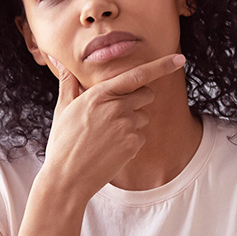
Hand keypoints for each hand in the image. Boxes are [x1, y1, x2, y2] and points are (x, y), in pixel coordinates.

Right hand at [41, 53, 185, 199]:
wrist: (67, 176)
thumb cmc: (63, 142)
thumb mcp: (62, 108)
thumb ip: (68, 83)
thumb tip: (57, 60)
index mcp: (100, 93)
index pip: (137, 75)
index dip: (161, 66)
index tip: (179, 58)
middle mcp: (116, 107)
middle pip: (146, 95)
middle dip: (138, 100)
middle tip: (116, 114)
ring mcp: (126, 126)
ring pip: (143, 117)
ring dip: (132, 123)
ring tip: (108, 136)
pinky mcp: (133, 144)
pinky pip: (141, 136)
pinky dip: (130, 141)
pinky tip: (112, 149)